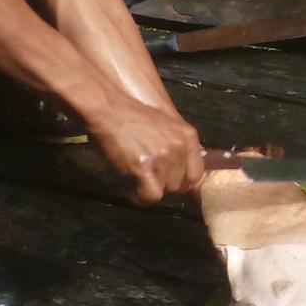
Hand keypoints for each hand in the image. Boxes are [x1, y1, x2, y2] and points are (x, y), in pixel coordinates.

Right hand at [86, 94, 206, 204]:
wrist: (108, 108)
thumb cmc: (131, 116)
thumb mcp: (166, 126)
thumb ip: (179, 146)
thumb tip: (186, 173)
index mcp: (188, 136)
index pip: (196, 174)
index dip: (181, 181)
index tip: (168, 179)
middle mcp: (179, 147)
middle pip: (179, 185)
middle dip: (163, 183)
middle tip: (147, 174)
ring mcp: (162, 157)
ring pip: (164, 191)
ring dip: (150, 188)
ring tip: (136, 174)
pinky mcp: (143, 166)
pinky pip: (150, 196)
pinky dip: (141, 196)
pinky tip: (133, 186)